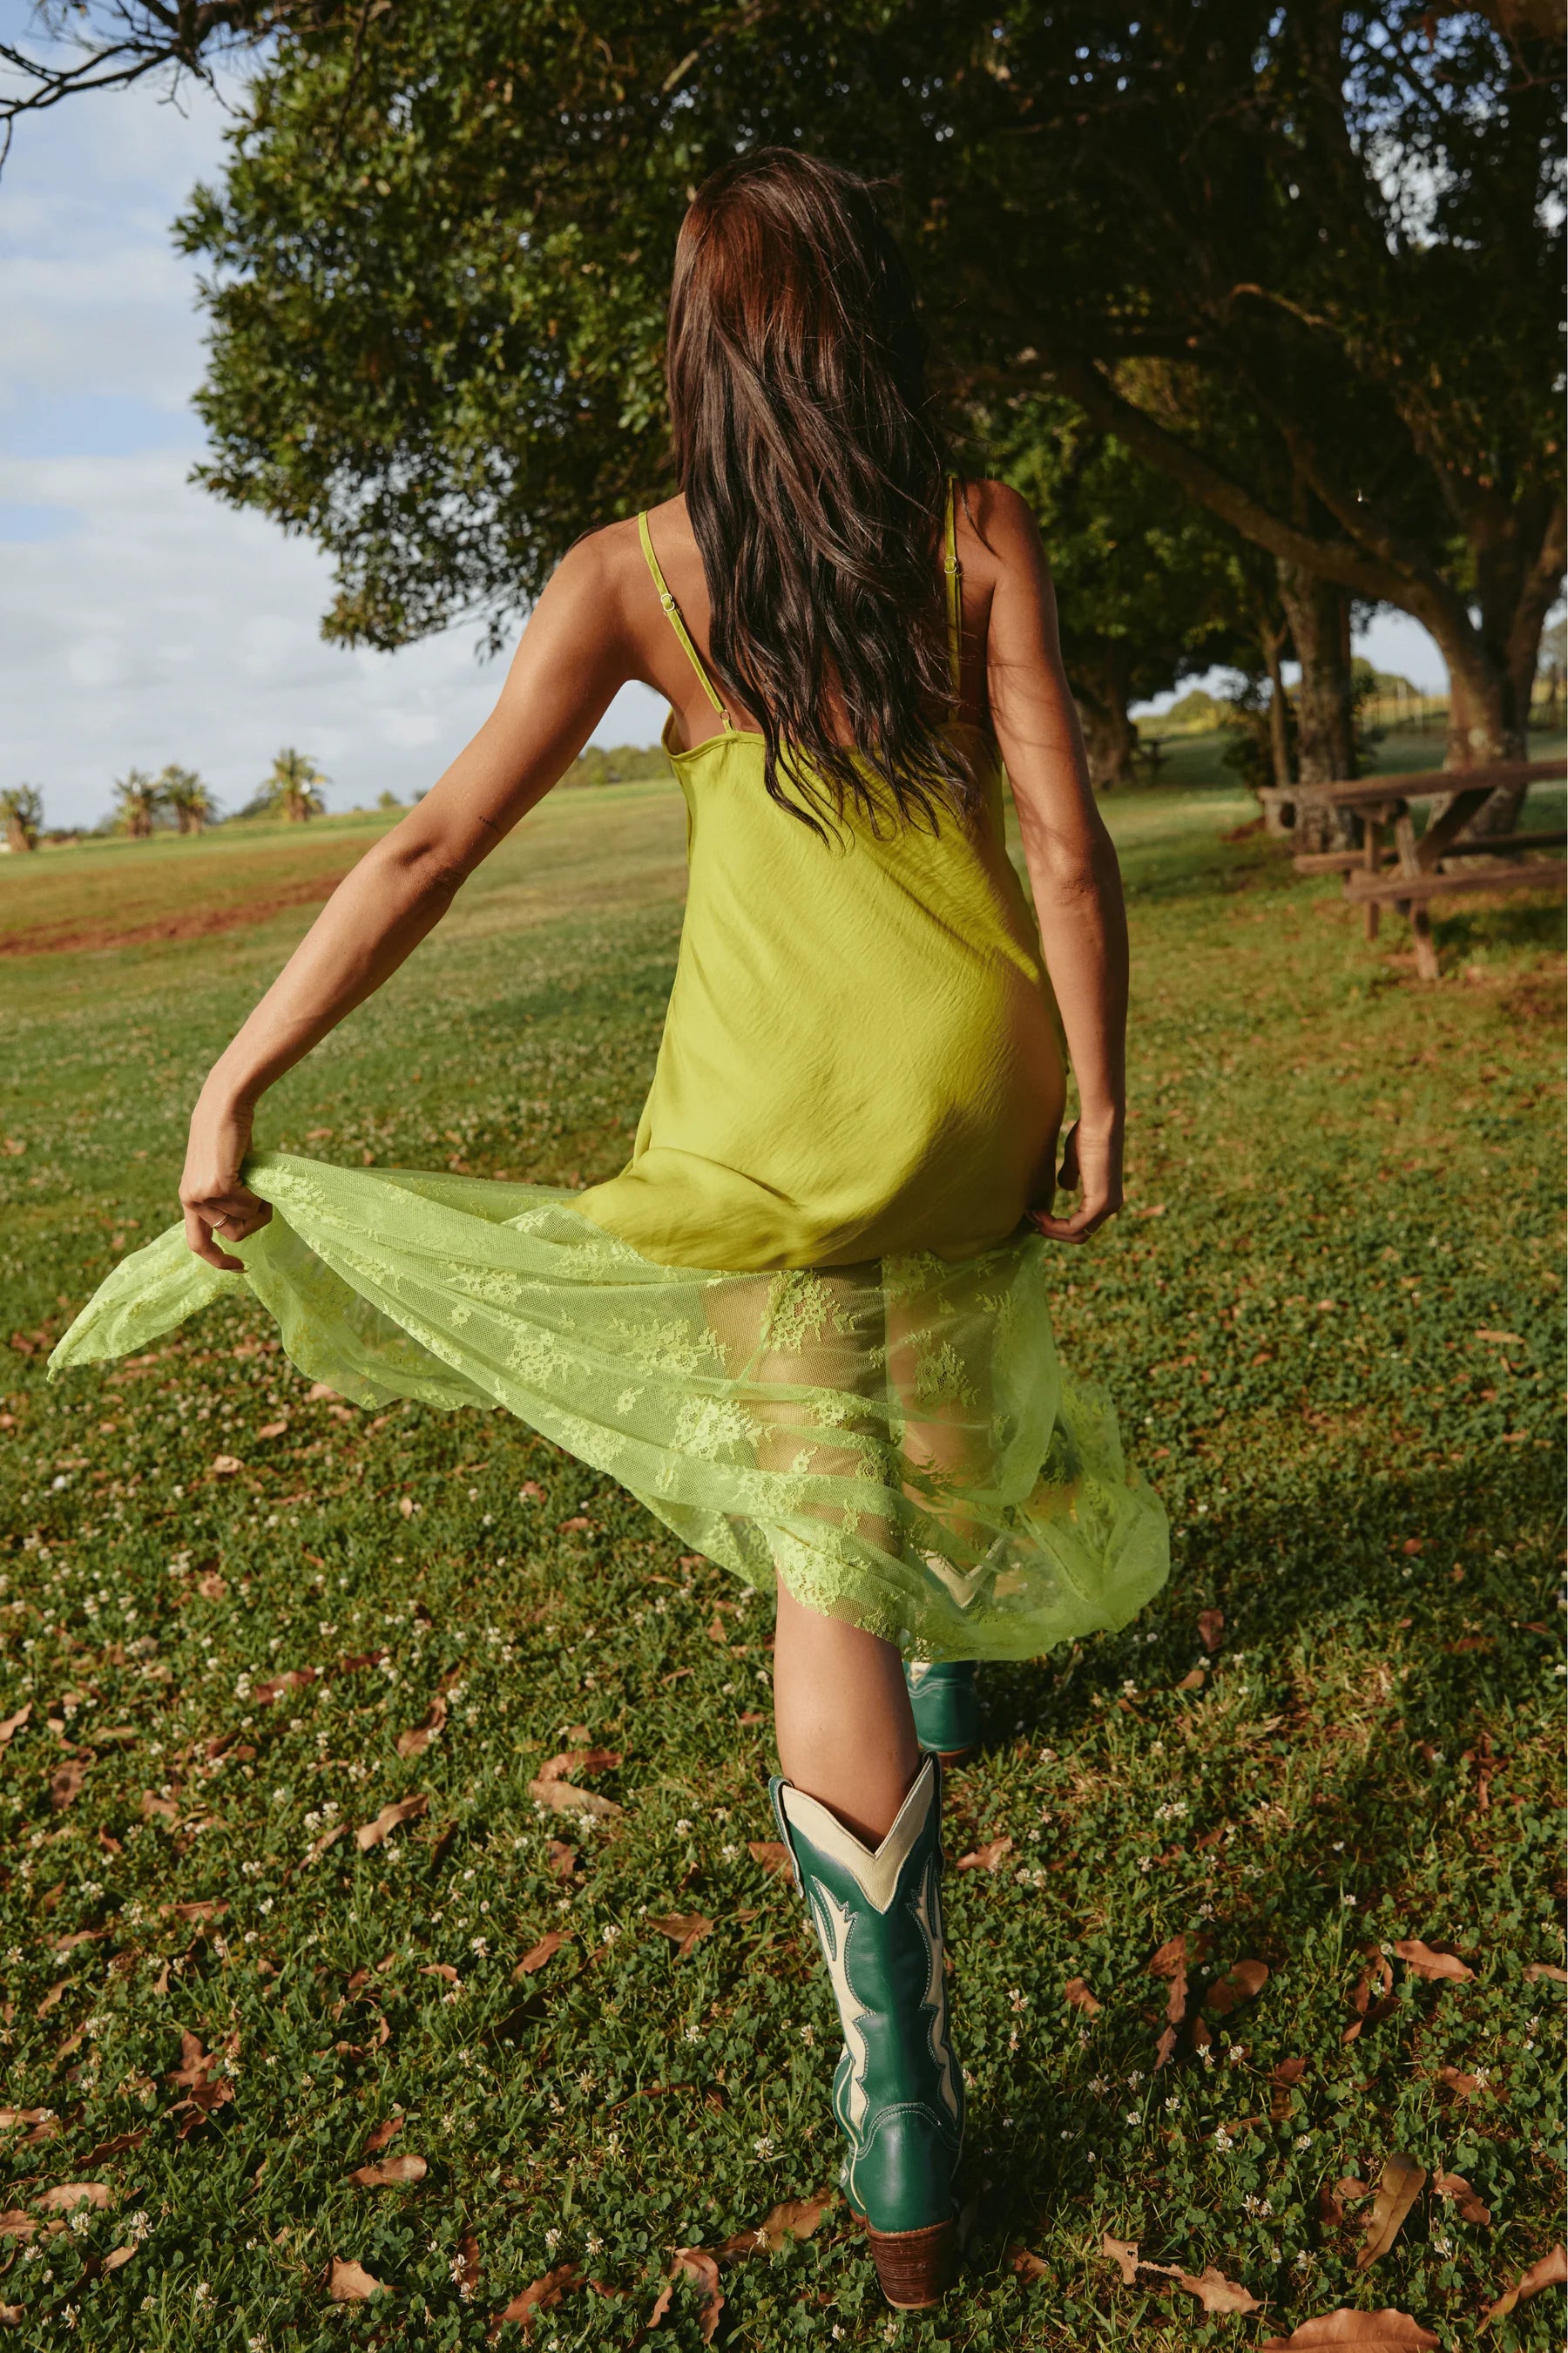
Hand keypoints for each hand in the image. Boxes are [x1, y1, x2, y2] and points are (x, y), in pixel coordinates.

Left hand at [180, 1089, 270, 1271]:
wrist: (223, 1107)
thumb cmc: (229, 1136)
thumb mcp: (225, 1172)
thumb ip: (229, 1196)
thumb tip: (251, 1220)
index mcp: (189, 1199)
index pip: (197, 1244)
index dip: (219, 1260)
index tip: (241, 1267)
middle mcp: (191, 1201)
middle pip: (234, 1235)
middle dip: (254, 1222)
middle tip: (263, 1199)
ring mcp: (203, 1195)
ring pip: (245, 1221)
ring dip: (259, 1205)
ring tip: (256, 1179)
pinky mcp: (218, 1187)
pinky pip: (250, 1207)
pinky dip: (260, 1195)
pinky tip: (252, 1172)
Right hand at [1030, 1116, 1122, 1244]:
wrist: (1099, 1123)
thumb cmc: (1087, 1134)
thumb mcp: (1075, 1160)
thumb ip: (1071, 1175)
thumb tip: (1066, 1187)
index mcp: (1107, 1196)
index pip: (1082, 1224)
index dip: (1058, 1225)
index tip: (1036, 1211)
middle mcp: (1112, 1205)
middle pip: (1079, 1235)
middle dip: (1052, 1231)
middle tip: (1031, 1216)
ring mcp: (1108, 1206)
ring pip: (1076, 1235)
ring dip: (1050, 1229)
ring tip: (1032, 1213)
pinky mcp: (1100, 1204)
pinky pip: (1075, 1227)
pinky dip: (1054, 1225)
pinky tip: (1039, 1212)